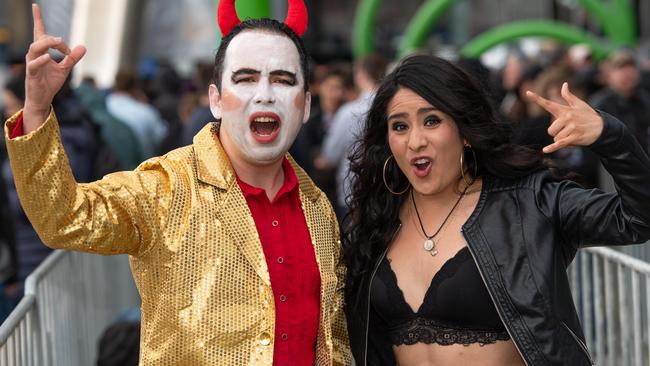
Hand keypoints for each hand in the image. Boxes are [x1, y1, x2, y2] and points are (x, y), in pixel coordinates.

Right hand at [23, 4, 85, 132]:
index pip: (39, 32)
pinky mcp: (32, 74)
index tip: (36, 5)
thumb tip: (83, 47)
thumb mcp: (65, 69)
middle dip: (55, 40)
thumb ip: (73, 58)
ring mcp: (32, 64)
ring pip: (35, 48)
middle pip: (41, 39)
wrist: (43, 99)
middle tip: (67, 48)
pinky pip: (34, 64)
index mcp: (41, 52)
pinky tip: (50, 58)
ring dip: (48, 43)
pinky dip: (42, 59)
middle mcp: (34, 55)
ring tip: (60, 43)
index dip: (37, 19)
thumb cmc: (50, 83)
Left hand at [525, 82, 602, 153]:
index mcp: (565, 110)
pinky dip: (552, 147)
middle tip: (565, 131)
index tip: (527, 92)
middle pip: (550, 130)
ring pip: (555, 137)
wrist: (602, 127)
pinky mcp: (574, 137)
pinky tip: (545, 150)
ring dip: (560, 139)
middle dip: (555, 133)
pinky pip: (560, 143)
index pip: (548, 103)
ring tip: (571, 135)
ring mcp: (571, 128)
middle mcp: (567, 118)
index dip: (537, 98)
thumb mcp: (579, 104)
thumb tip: (564, 84)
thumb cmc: (589, 115)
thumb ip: (568, 96)